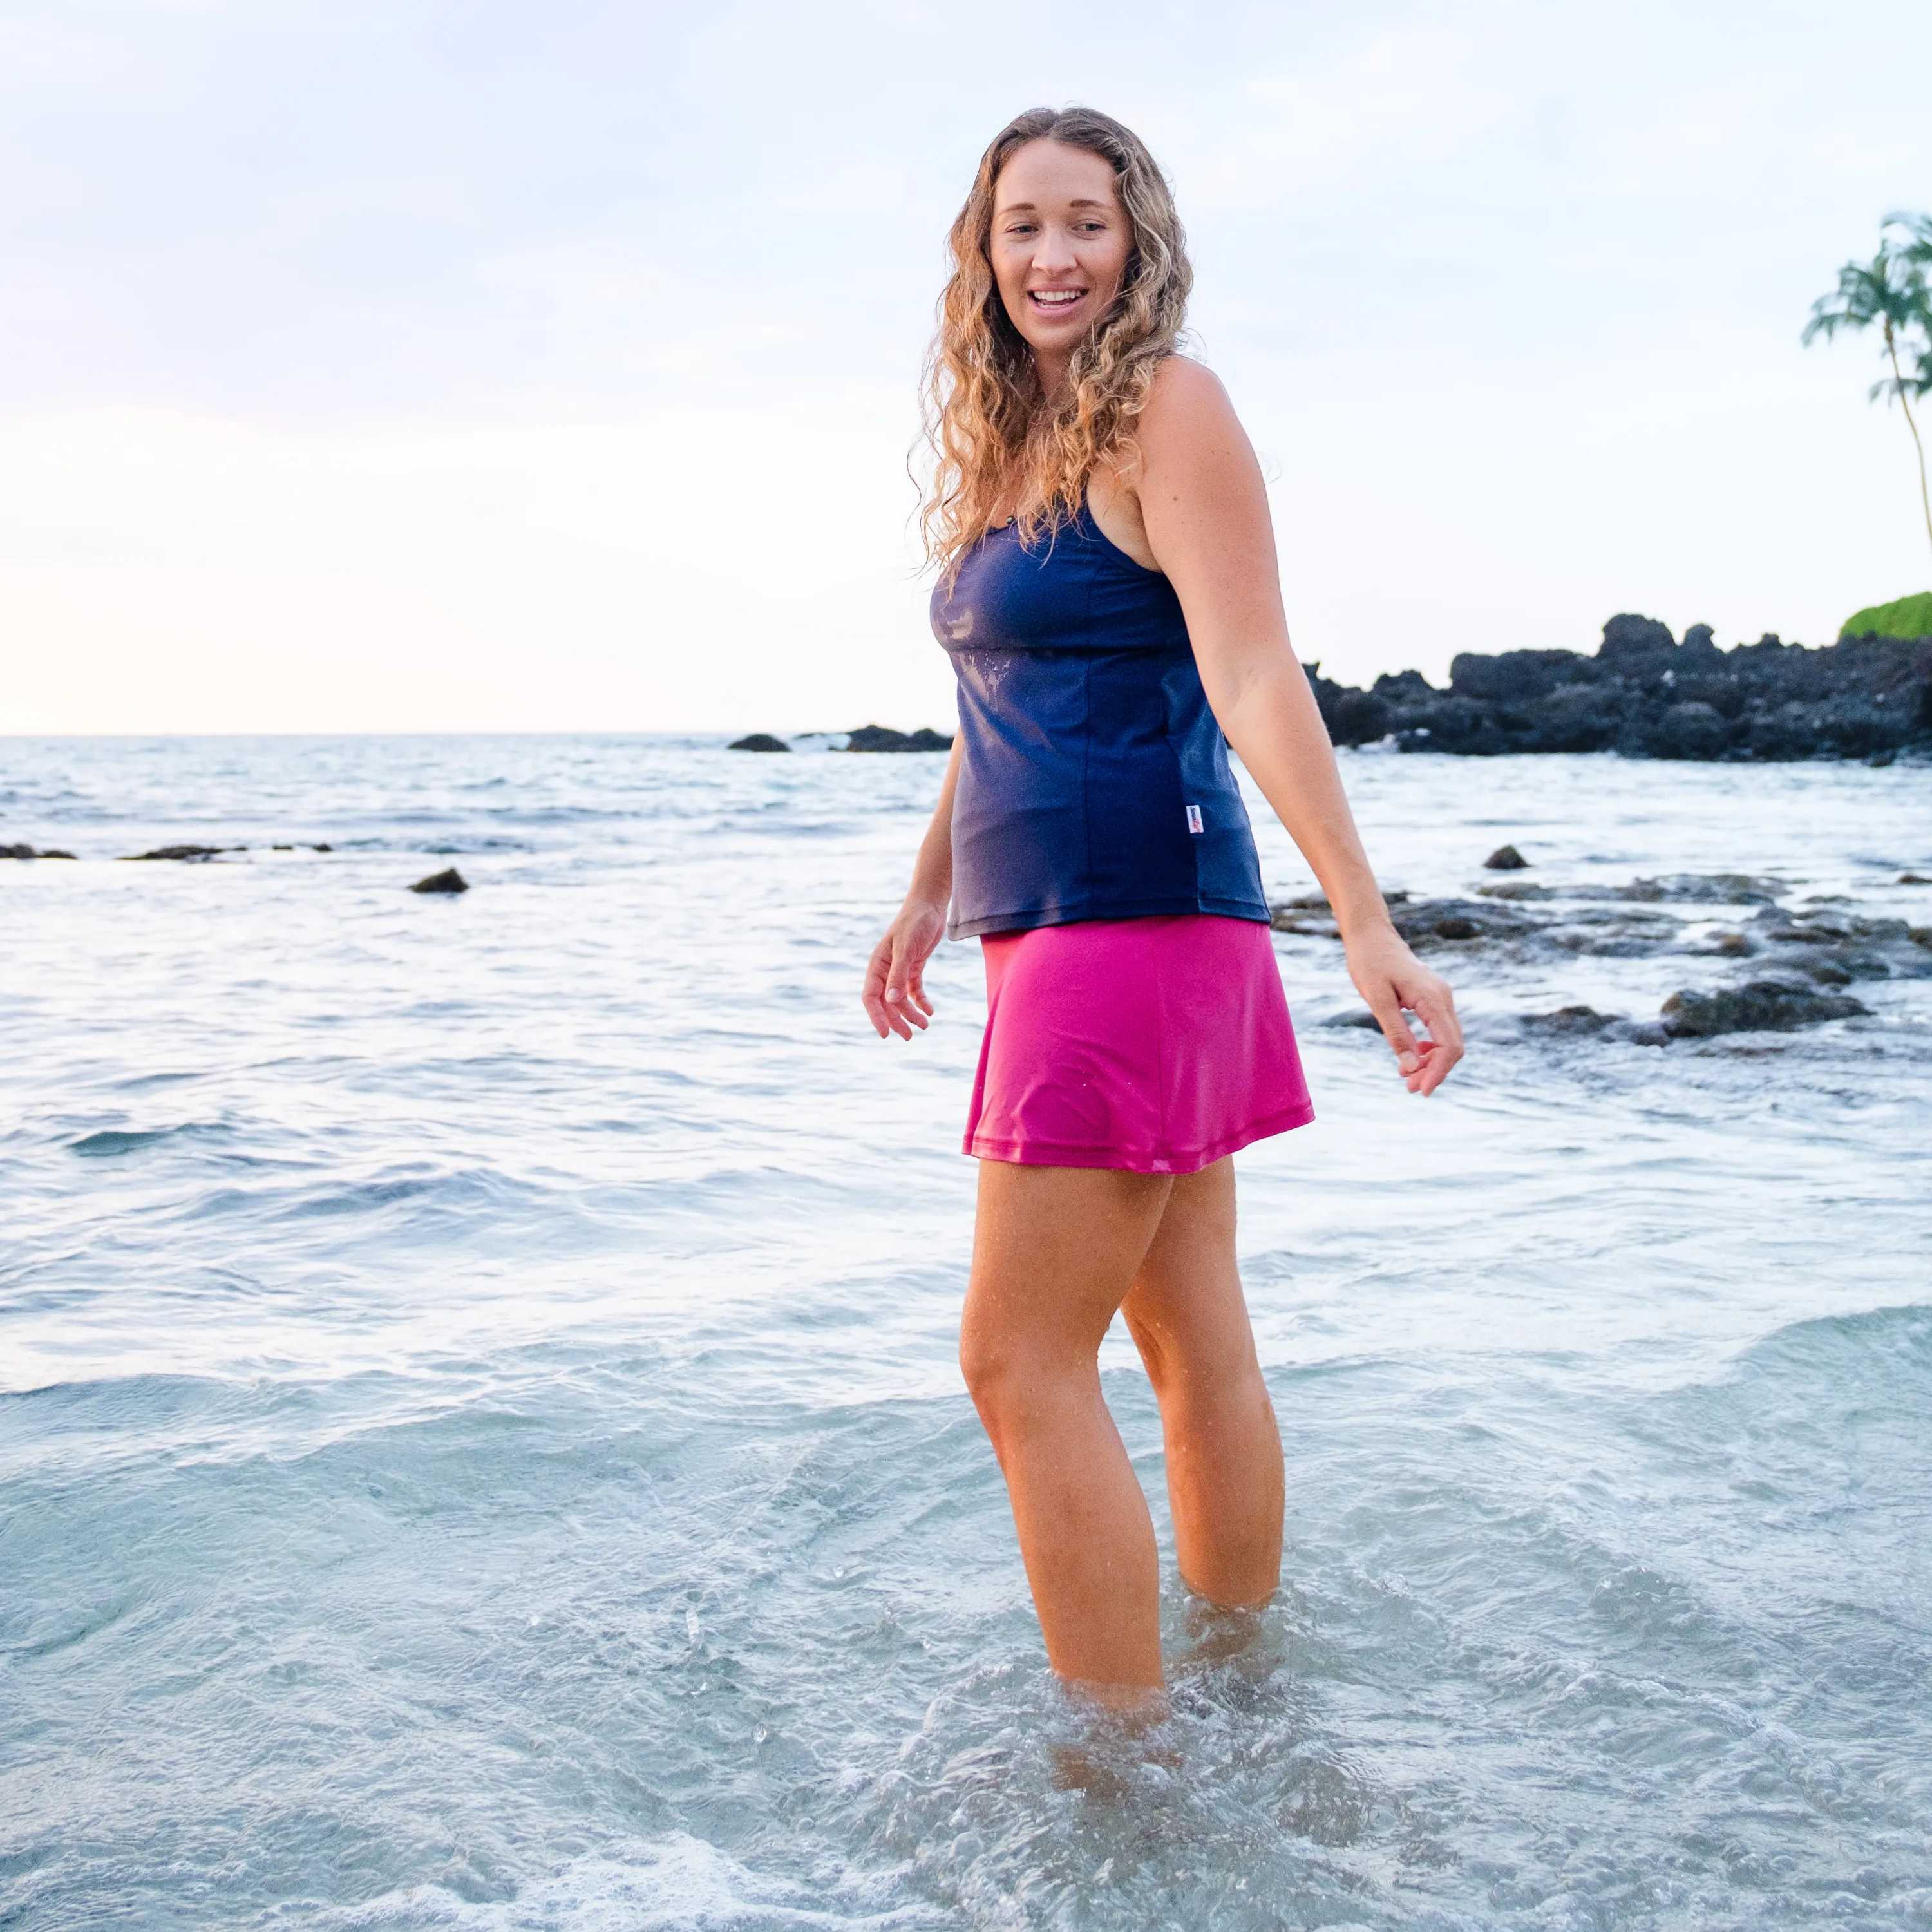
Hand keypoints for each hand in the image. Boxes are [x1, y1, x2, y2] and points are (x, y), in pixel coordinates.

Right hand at [862, 896, 947, 1039]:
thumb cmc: (916, 923)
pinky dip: (921, 1001)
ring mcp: (900, 969)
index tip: (885, 1034)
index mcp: (877, 965)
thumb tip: (892, 1001)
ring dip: (911, 1013)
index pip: (871, 997)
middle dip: (896, 1020)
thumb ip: (899, 975)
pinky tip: (929, 1011)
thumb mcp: (907, 949)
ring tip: (924, 1026)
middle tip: (908, 1037)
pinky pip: (914, 990)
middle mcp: (886, 970)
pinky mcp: (914, 966)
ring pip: (901, 999)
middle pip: (886, 1002)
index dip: (876, 1016)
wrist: (930, 905)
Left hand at [1343, 922, 1463, 1095]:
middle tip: (1410, 1089)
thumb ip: (1395, 1033)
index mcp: (1433, 998)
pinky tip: (1411, 1056)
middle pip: (1453, 1046)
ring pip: (1448, 1039)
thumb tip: (1410, 1068)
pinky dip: (1429, 1048)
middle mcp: (1444, 998)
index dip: (1439, 1072)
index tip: (1422, 1090)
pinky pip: (1440, 1030)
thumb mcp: (1377, 1000)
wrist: (1371, 936)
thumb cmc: (1369, 963)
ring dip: (1431, 1062)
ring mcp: (1441, 997)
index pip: (1449, 1046)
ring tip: (1407, 1078)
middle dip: (1435, 1071)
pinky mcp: (1434, 998)